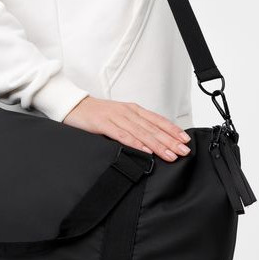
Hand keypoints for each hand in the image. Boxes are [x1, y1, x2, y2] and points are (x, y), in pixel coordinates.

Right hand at [61, 96, 191, 161]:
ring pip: (141, 133)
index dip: (172, 130)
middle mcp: (128, 112)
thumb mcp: (119, 117)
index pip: (157, 120)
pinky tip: (145, 151)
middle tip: (183, 151)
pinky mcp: (104, 124)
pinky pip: (123, 135)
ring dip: (157, 145)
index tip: (185, 140)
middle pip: (153, 128)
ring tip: (169, 154)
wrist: (74, 105)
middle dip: (170, 140)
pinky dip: (136, 143)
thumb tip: (152, 141)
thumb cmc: (97, 114)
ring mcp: (116, 117)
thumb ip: (134, 126)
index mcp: (133, 110)